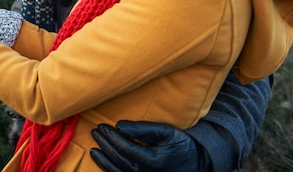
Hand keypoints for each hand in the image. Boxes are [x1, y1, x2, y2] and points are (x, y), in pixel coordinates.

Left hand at [90, 121, 209, 171]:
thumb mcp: (167, 133)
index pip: (125, 148)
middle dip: (105, 145)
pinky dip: (110, 171)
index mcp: (153, 161)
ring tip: (94, 148)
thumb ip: (143, 129)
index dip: (111, 137)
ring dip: (104, 160)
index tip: (102, 126)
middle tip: (96, 132)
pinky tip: (103, 163)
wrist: (198, 165)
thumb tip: (119, 125)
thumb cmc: (182, 146)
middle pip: (119, 159)